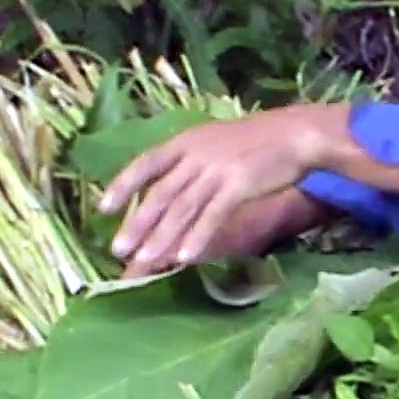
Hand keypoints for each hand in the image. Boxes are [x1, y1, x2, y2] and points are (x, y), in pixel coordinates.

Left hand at [101, 104, 354, 276]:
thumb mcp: (215, 143)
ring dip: (162, 238)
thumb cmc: (256, 142)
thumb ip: (191, 162)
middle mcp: (196, 154)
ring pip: (182, 209)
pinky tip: (185, 257)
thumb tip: (166, 191)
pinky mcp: (238, 185)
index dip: (124, 185)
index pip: (146, 163)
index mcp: (186, 141)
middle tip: (119, 251)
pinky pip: (212, 216)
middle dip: (138, 224)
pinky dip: (197, 237)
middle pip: (161, 194)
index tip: (103, 208)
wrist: (295, 135)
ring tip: (145, 263)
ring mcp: (216, 170)